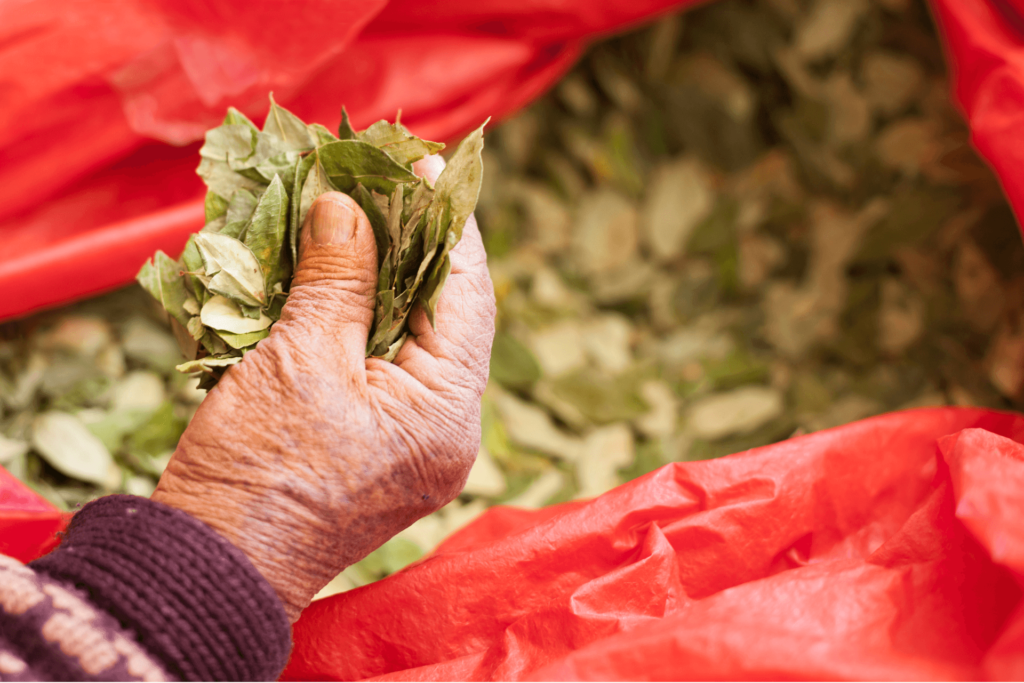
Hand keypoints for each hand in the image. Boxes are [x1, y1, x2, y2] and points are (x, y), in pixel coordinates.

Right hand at [151, 155, 495, 620]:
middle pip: (444, 316)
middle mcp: (446, 431)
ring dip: (384, 282)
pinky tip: (337, 279)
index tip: (427, 168)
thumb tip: (351, 207)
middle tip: (387, 185)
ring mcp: (415, 444)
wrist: (210, 569)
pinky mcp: (380, 447)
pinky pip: (385, 369)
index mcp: (447, 413)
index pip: (468, 296)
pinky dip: (362, 323)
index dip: (447, 225)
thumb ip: (339, 279)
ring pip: (413, 341)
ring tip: (360, 218)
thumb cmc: (258, 470)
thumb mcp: (301, 360)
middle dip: (413, 249)